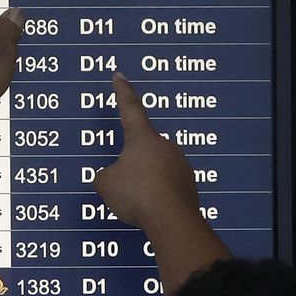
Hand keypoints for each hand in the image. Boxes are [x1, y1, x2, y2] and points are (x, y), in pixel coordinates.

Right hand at [93, 74, 199, 232]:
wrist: (170, 219)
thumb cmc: (136, 194)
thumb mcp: (106, 184)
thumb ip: (106, 176)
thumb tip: (111, 178)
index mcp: (142, 138)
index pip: (130, 108)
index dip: (122, 92)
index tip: (120, 76)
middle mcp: (165, 145)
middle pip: (143, 148)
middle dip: (132, 164)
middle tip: (124, 185)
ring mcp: (181, 164)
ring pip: (156, 169)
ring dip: (146, 181)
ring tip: (137, 202)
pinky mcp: (190, 185)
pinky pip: (168, 187)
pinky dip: (158, 196)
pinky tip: (152, 209)